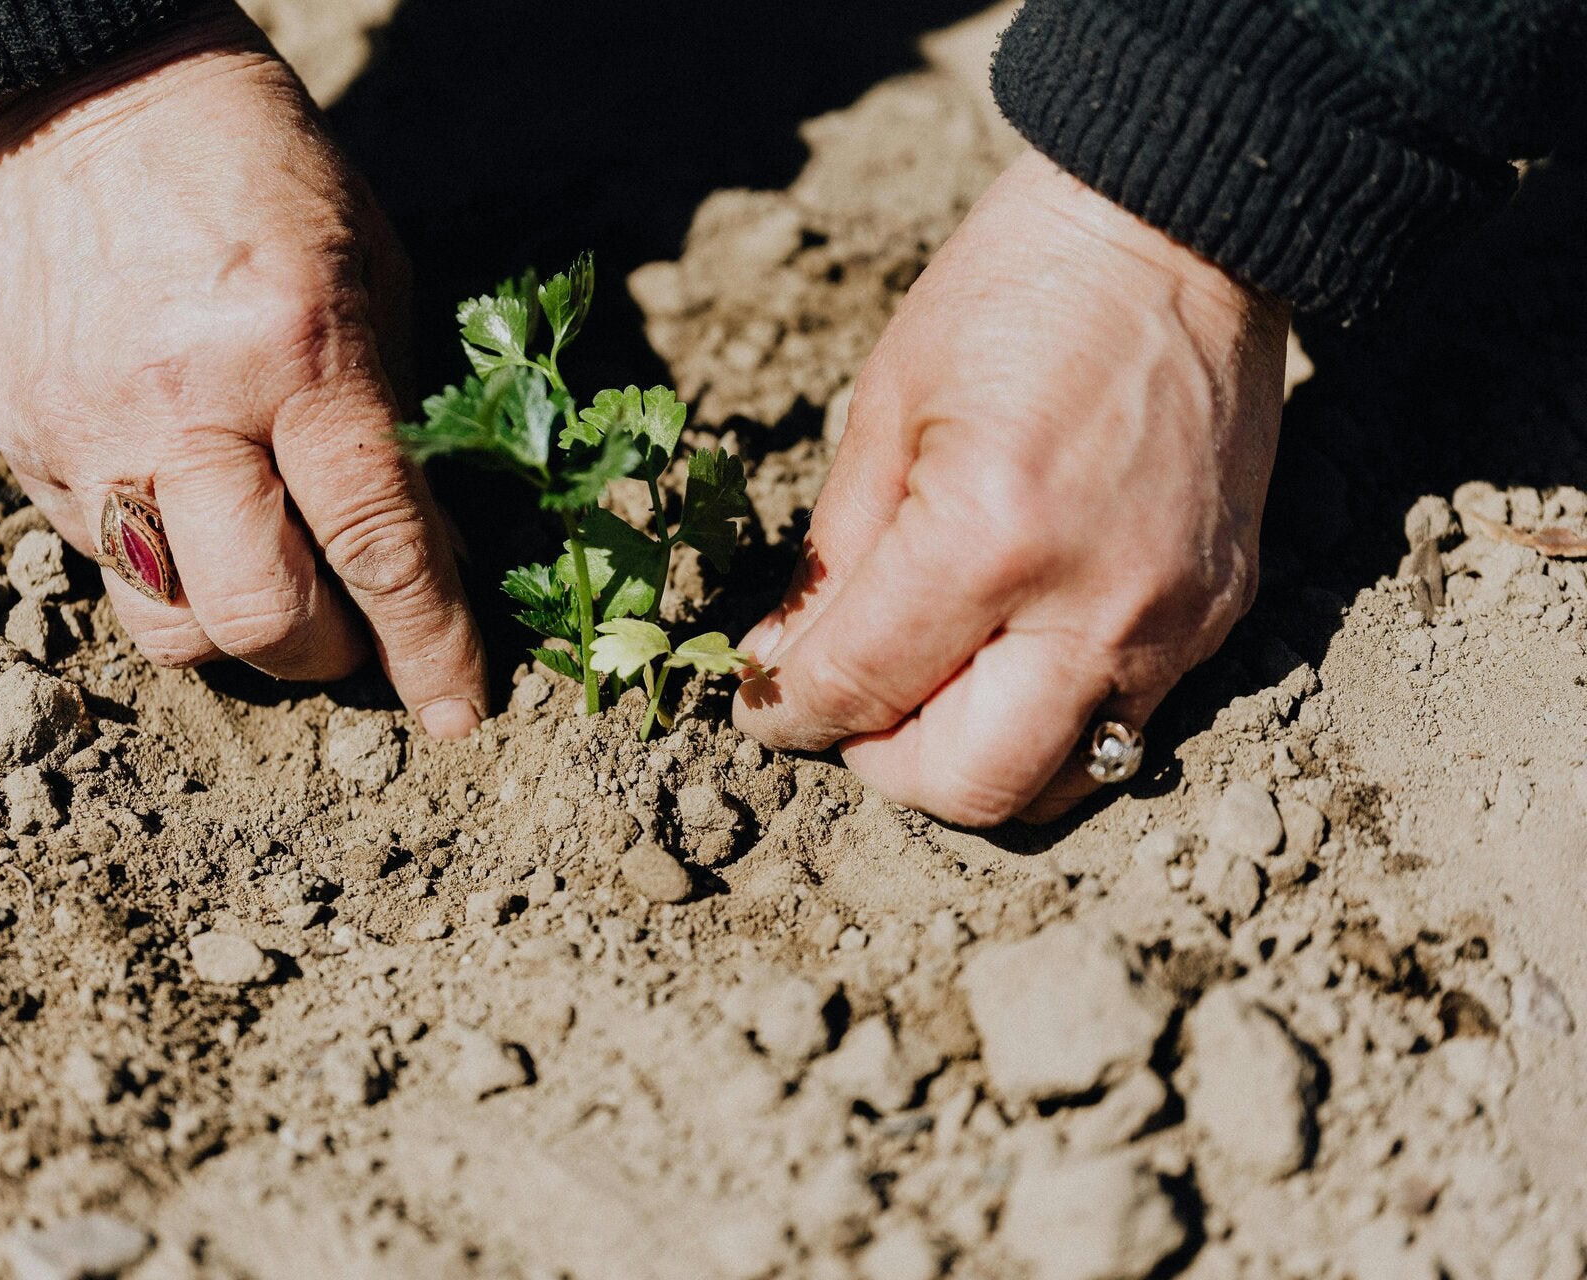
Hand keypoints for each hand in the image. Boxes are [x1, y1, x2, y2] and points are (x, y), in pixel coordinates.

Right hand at [0, 2, 485, 736]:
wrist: (86, 86)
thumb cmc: (263, 174)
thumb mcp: (372, 277)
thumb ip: (396, 426)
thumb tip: (425, 560)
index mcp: (295, 353)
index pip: (376, 544)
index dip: (428, 645)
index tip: (460, 713)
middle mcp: (181, 408)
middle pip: (259, 619)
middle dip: (328, 657)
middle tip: (356, 632)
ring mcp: (86, 432)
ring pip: (166, 625)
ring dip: (238, 636)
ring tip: (273, 581)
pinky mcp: (21, 440)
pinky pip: (101, 563)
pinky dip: (169, 568)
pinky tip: (196, 510)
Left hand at [733, 151, 1288, 823]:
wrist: (1181, 232)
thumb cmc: (1016, 293)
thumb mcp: (887, 409)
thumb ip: (832, 560)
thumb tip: (781, 666)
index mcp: (987, 537)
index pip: (861, 688)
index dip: (788, 713)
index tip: (763, 706)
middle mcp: (1093, 604)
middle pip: (968, 784)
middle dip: (882, 765)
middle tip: (850, 713)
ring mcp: (1171, 621)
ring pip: (1057, 783)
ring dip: (971, 763)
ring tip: (928, 694)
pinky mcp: (1221, 614)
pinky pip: (1122, 725)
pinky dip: (1046, 721)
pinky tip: (1008, 656)